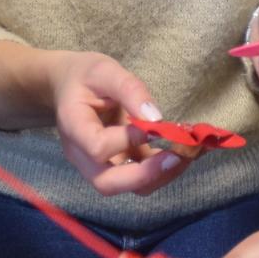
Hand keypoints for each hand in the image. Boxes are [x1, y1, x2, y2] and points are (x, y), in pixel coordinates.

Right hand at [47, 51, 184, 196]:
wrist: (69, 88)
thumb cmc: (85, 77)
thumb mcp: (105, 70)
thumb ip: (129, 89)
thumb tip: (156, 117)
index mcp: (74, 127)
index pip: (97, 147)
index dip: (128, 140)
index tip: (154, 125)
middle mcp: (81, 155)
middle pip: (108, 183)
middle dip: (147, 174)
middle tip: (178, 155)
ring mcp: (97, 166)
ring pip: (128, 187)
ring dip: (161, 175)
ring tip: (189, 152)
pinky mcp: (117, 166)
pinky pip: (140, 178)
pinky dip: (165, 170)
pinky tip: (187, 152)